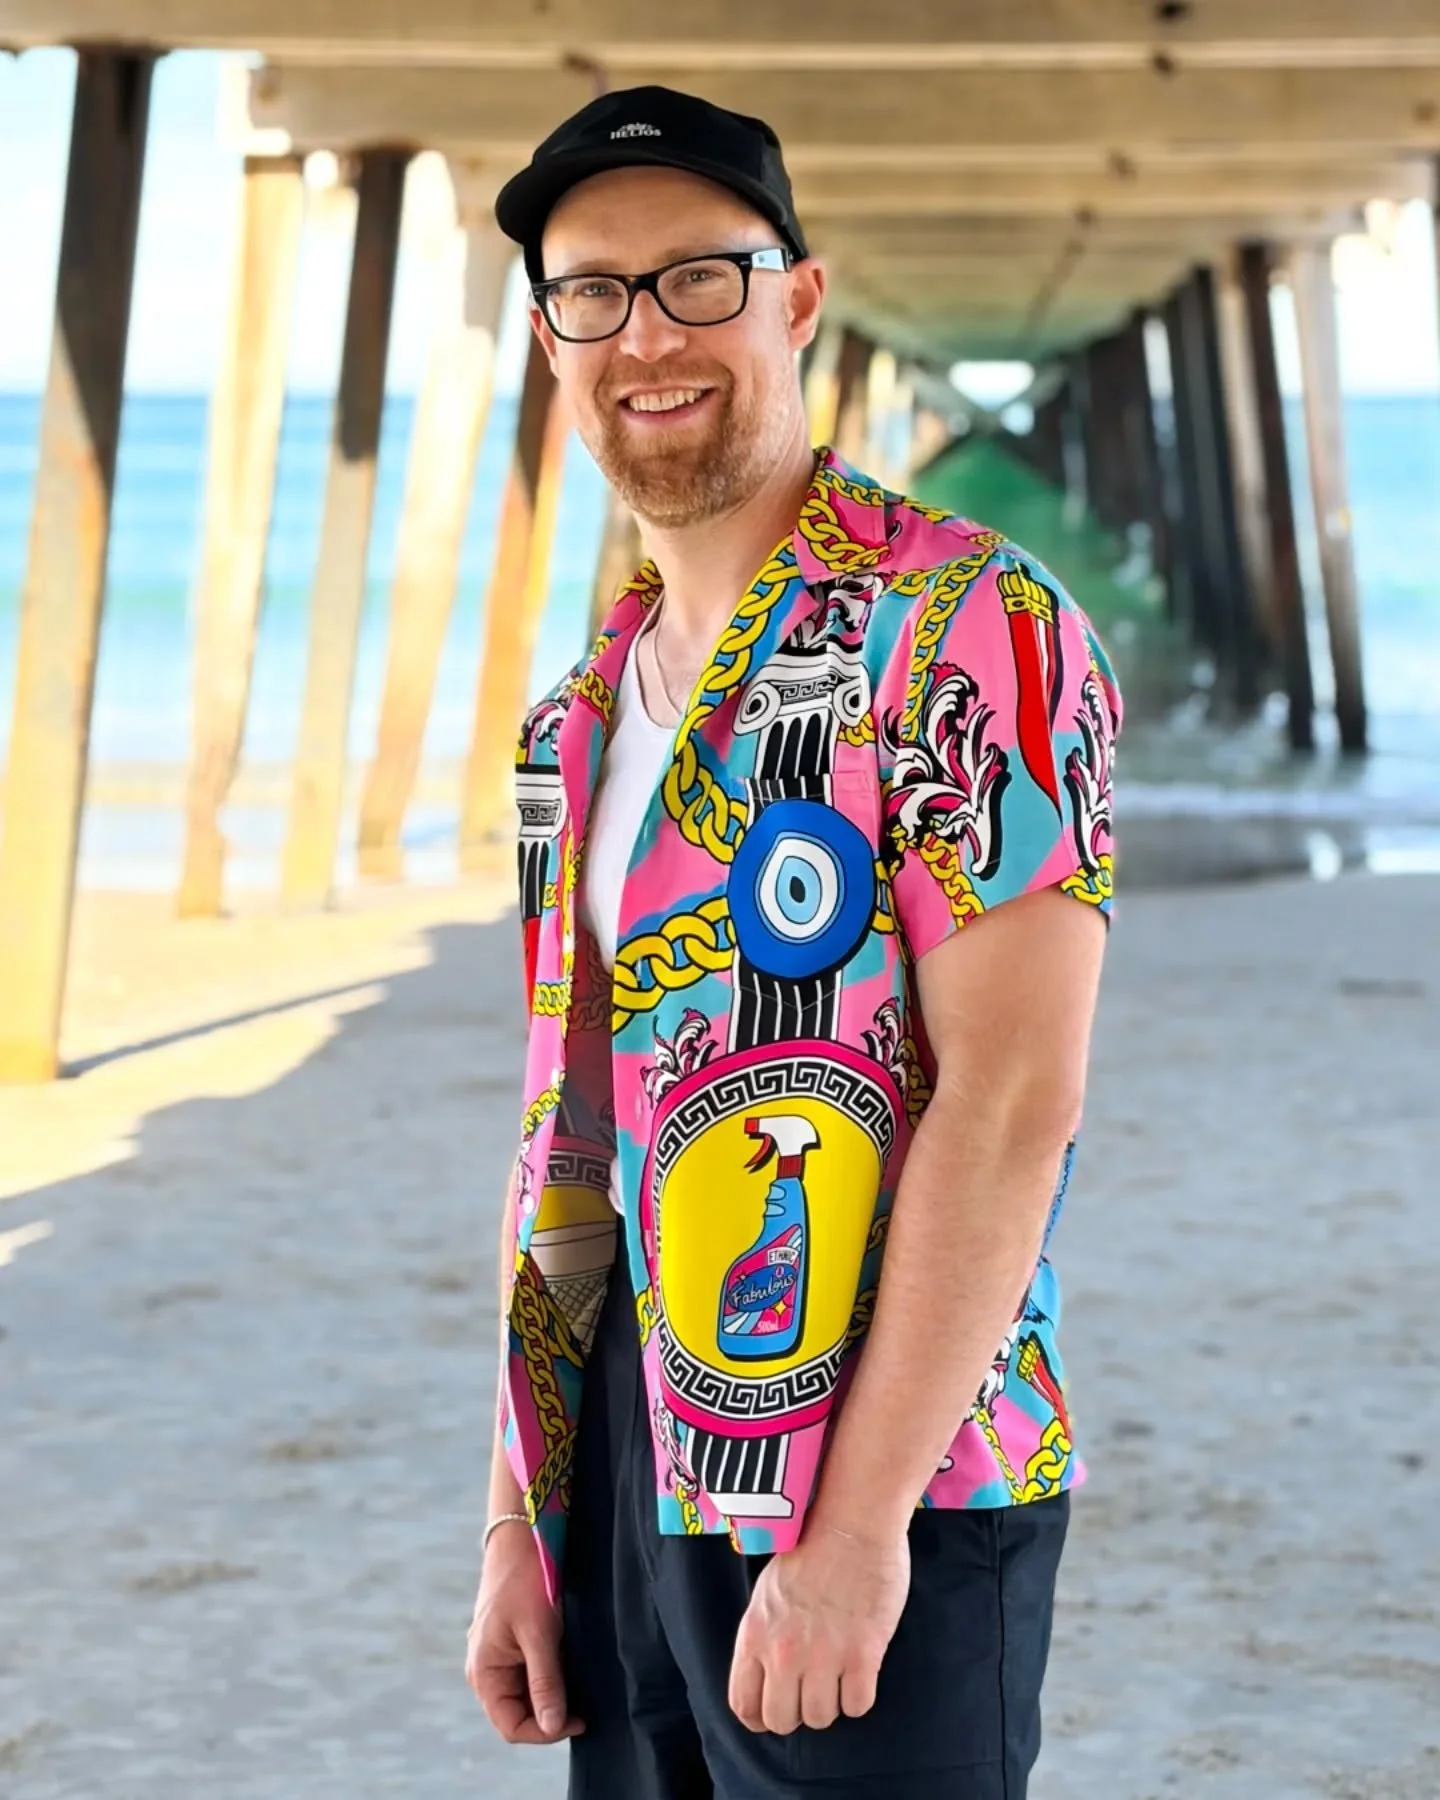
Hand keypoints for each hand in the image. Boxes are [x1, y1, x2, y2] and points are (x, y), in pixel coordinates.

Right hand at [465, 1521, 584, 1745]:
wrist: (523, 1535)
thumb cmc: (526, 1581)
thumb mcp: (539, 1633)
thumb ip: (545, 1682)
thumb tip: (551, 1727)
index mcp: (483, 1672)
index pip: (511, 1726)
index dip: (544, 1733)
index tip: (579, 1720)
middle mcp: (486, 1669)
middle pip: (518, 1714)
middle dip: (550, 1715)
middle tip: (585, 1705)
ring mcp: (498, 1656)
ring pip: (526, 1695)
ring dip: (552, 1696)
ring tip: (580, 1685)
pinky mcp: (512, 1642)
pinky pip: (530, 1674)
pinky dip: (551, 1677)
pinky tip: (570, 1666)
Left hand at [728, 1521, 909, 1734]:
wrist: (853, 1522)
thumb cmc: (811, 1549)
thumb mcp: (767, 1592)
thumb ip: (763, 1635)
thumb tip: (766, 1675)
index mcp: (754, 1634)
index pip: (743, 1704)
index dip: (760, 1716)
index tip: (775, 1710)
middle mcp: (783, 1651)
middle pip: (782, 1720)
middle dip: (797, 1712)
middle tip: (811, 1690)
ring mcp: (824, 1655)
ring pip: (821, 1717)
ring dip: (830, 1702)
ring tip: (837, 1673)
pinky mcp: (863, 1654)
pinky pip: (857, 1706)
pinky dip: (859, 1695)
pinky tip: (860, 1669)